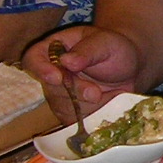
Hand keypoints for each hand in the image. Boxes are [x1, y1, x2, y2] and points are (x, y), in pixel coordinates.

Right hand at [21, 25, 142, 119]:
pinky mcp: (69, 111)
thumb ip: (87, 50)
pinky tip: (107, 103)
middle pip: (50, 88)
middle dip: (74, 92)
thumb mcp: (106, 43)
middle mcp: (51, 73)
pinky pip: (74, 120)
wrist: (130, 69)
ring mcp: (58, 94)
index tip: (57, 78)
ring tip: (107, 94)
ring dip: (86, 105)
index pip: (33, 58)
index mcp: (53, 49)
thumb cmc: (115, 49)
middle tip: (95, 93)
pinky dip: (93, 114)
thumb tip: (66, 61)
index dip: (41, 69)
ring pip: (62, 106)